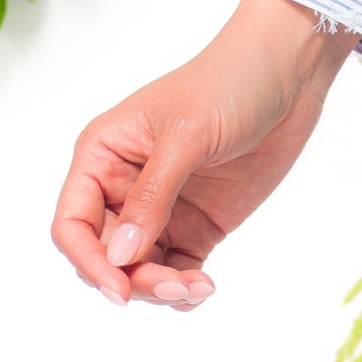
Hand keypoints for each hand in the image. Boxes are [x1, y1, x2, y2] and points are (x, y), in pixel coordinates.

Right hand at [51, 0, 360, 310]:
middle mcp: (124, 186)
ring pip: (139, 271)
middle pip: (104, 256)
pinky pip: (176, 270)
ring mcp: (162, 208)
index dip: (88, 261)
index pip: (72, 223)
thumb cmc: (229, 82)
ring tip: (196, 287)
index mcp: (103, 155)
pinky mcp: (197, 223)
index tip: (119, 287)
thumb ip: (152, 196)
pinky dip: (184, 288)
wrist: (289, 71)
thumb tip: (119, 256)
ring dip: (160, 291)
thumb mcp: (186, 135)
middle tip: (173, 287)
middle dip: (131, 281)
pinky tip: (205, 286)